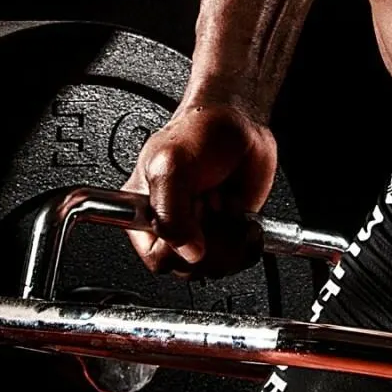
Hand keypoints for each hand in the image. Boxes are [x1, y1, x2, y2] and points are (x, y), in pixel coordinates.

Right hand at [123, 100, 276, 276]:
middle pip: (190, 268)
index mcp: (142, 213)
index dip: (180, 243)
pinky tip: (240, 213)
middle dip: (210, 235)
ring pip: (218, 266)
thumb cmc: (199, 132)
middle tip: (209, 200)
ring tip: (223, 201)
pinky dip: (249, 237)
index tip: (192, 212)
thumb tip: (186, 251)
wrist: (240, 124)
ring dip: (230, 232)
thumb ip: (170, 212)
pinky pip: (242, 259)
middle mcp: (172, 227)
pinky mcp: (230, 234)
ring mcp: (203, 233)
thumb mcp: (171, 164)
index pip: (156, 259)